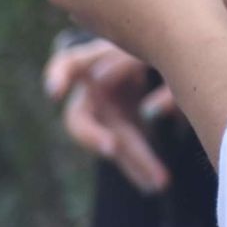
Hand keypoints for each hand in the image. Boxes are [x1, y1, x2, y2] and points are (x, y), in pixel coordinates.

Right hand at [43, 38, 172, 191]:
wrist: (171, 52)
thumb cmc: (164, 43)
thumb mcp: (165, 52)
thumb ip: (160, 77)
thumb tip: (149, 112)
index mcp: (100, 57)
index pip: (70, 63)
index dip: (58, 75)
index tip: (55, 92)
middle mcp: (96, 88)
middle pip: (81, 117)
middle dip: (93, 135)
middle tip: (113, 148)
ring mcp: (108, 111)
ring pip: (113, 140)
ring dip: (135, 160)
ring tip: (160, 182)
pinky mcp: (122, 130)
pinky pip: (128, 151)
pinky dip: (142, 166)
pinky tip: (157, 183)